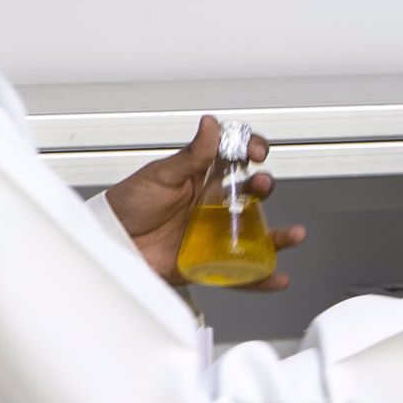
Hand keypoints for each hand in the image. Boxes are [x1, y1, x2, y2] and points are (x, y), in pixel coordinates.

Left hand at [104, 116, 308, 291]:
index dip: (250, 150)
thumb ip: (190, 155)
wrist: (110, 243)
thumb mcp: (159, 175)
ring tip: (292, 234)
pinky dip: (260, 277)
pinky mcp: (207, 262)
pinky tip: (277, 276)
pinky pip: (239, 273)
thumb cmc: (127, 206)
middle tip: (260, 184)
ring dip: (278, 235)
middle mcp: (212, 204)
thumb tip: (210, 125)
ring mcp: (212, 234)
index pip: (236, 158)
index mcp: (201, 177)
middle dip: (263, 187)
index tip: (255, 152)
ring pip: (254, 234)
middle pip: (251, 194)